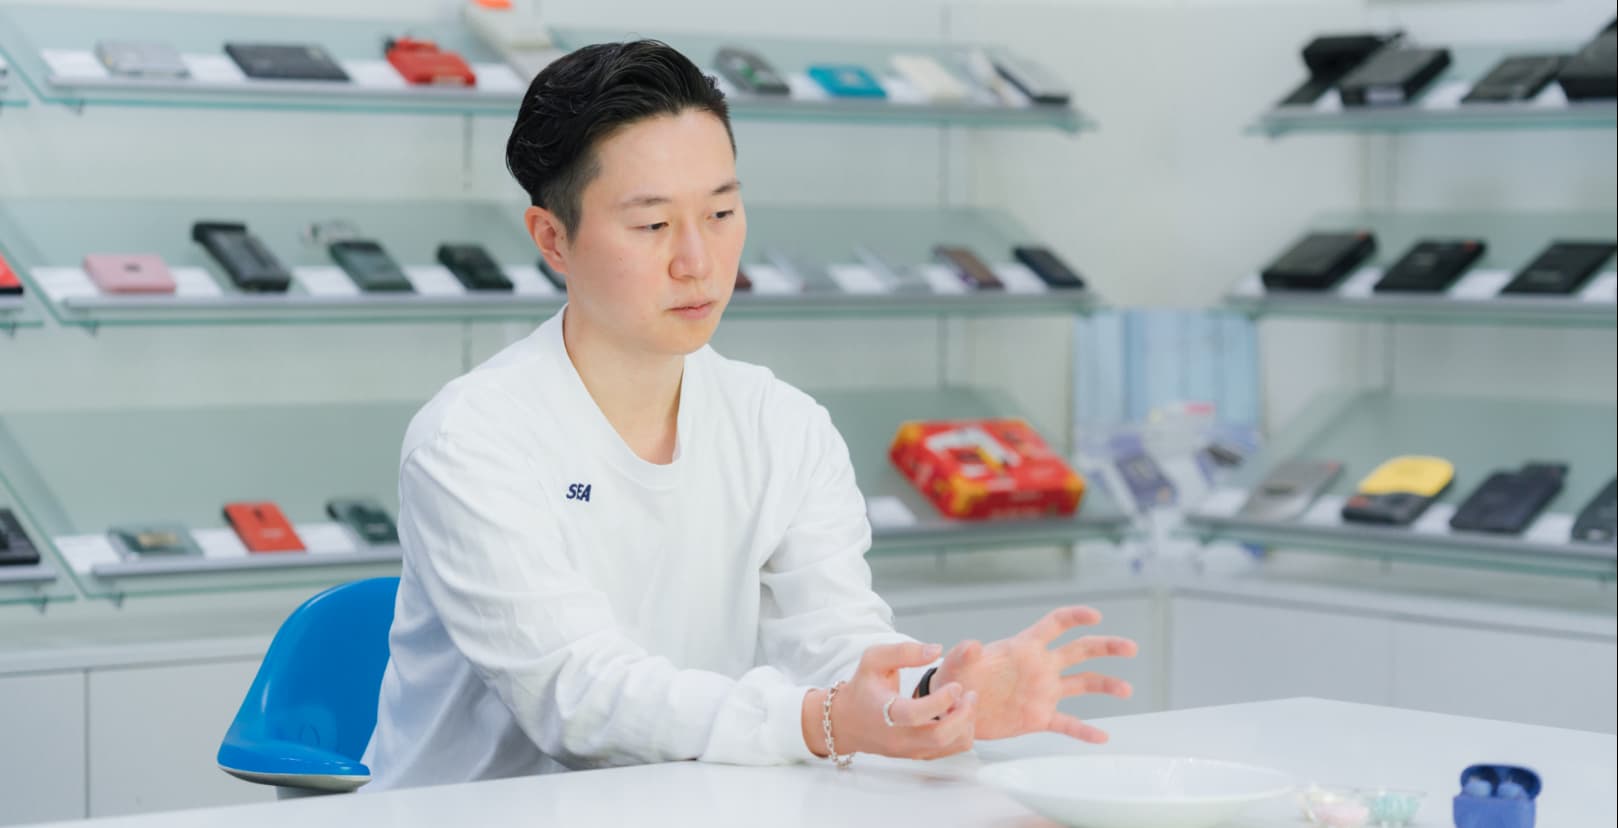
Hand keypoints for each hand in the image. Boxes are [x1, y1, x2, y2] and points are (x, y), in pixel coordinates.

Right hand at [802, 641, 976, 760]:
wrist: (847, 722)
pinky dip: (960, 734)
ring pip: (949, 747)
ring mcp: (908, 750)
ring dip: (964, 725)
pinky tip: (956, 714)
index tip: (956, 686)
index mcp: (885, 713)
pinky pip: (948, 751)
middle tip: (970, 695)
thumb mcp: (874, 659)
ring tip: (965, 703)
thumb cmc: (862, 688)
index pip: (916, 714)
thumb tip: (937, 649)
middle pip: (939, 737)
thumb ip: (904, 652)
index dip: (941, 701)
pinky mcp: (917, 756)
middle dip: (962, 716)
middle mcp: (897, 737)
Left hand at [934, 606, 1136, 742]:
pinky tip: (1103, 737)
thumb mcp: (956, 664)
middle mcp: (1040, 667)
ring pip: (1082, 684)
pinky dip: (1084, 730)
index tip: (1095, 615)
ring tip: (1127, 690)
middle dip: (1106, 646)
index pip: (1055, 625)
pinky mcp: (1038, 717)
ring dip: (1105, 685)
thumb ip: (964, 653)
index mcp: (1024, 647)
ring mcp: (1042, 692)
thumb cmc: (955, 679)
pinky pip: (1066, 723)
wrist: (954, 710)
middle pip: (1079, 651)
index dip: (1075, 616)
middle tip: (1130, 647)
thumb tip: (971, 644)